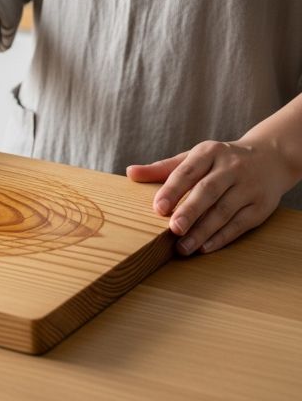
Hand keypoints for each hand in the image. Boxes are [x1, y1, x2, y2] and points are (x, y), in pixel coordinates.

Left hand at [127, 138, 293, 255]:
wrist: (270, 157)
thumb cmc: (219, 161)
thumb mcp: (193, 158)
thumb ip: (162, 169)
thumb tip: (130, 173)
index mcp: (209, 153)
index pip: (188, 171)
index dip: (173, 190)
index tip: (158, 208)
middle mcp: (231, 168)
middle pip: (208, 191)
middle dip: (190, 211)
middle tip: (173, 230)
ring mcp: (248, 187)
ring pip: (224, 210)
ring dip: (203, 231)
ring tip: (183, 247)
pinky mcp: (261, 206)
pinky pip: (240, 224)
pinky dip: (222, 237)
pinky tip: (205, 247)